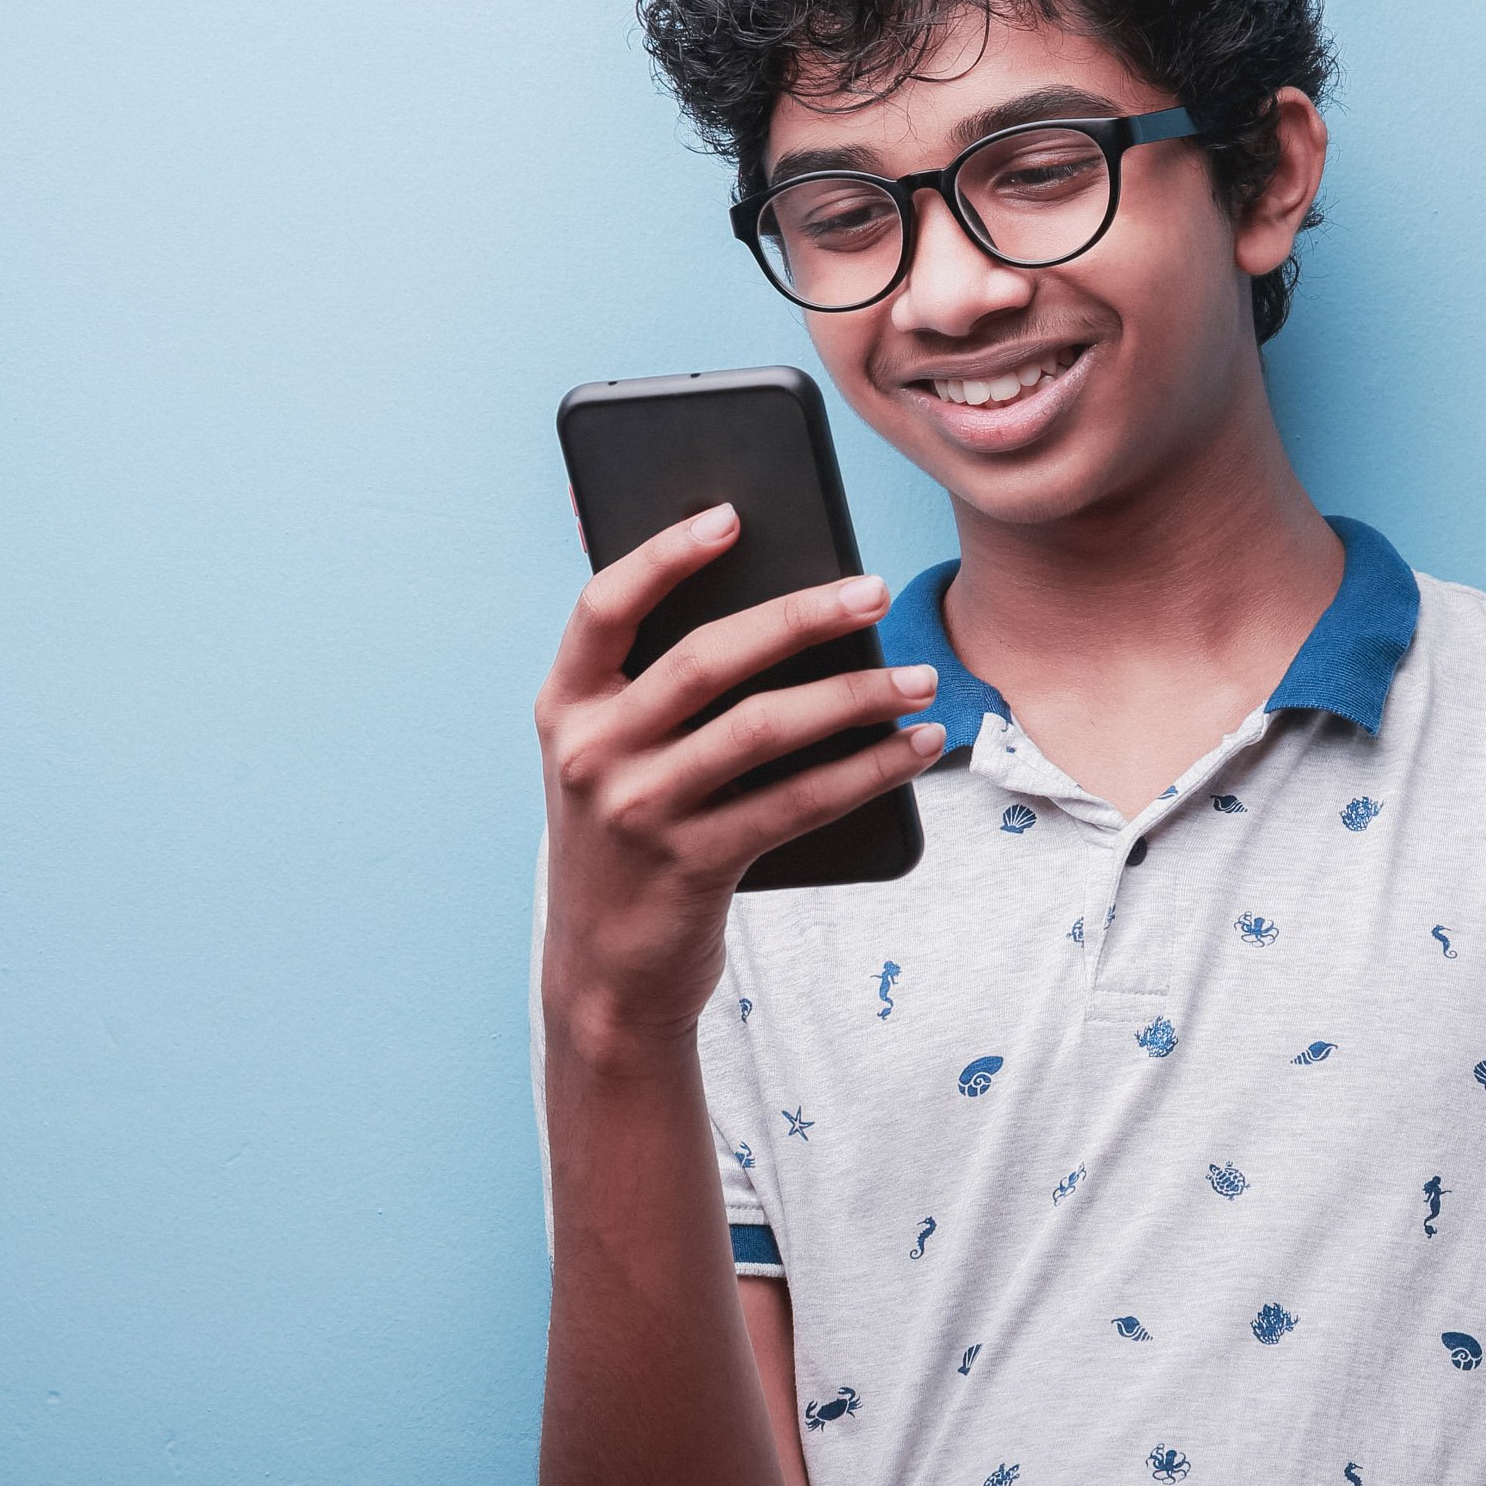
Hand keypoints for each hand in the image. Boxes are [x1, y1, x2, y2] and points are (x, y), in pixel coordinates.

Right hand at [536, 502, 941, 1045]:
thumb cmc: (629, 831)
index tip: (732, 516)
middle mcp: (592, 751)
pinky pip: (798, 801)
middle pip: (706, 658)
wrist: (606, 968)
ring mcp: (639, 810)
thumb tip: (781, 601)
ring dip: (854, 695)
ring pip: (762, 727)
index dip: (665, 555)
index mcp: (566, 703)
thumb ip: (660, 685)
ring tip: (919, 677)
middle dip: (800, 616)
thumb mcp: (615, 753)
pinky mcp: (694, 863)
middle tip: (873, 590)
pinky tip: (915, 747)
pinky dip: (868, 769)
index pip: (605, 605)